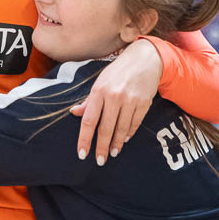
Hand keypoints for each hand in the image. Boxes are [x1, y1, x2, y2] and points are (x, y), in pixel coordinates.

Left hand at [71, 39, 162, 164]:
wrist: (144, 59)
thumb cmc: (118, 72)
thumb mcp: (99, 82)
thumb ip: (88, 101)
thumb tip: (74, 113)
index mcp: (99, 91)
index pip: (88, 120)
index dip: (84, 139)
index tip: (82, 154)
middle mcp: (114, 96)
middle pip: (105, 128)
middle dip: (101, 147)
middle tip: (99, 161)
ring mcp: (130, 100)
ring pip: (121, 129)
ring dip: (116, 144)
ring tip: (112, 153)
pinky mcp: (144, 103)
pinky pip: (135, 123)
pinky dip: (129, 133)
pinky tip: (124, 140)